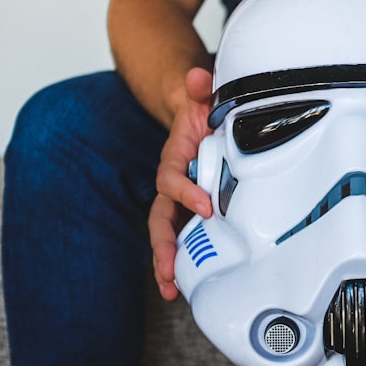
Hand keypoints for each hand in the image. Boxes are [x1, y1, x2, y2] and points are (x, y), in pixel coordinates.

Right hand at [150, 67, 214, 299]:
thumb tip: (197, 76)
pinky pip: (182, 235)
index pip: (171, 178)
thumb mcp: (203, 92)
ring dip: (166, 261)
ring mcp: (180, 197)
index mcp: (175, 156)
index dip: (184, 192)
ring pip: (166, 233)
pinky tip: (182, 284)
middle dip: (162, 245)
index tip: (205, 205)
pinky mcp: (191, 206)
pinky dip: (180, 259)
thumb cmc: (201, 108)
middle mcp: (173, 180)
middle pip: (159, 217)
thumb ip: (200, 85)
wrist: (195, 111)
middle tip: (169, 271)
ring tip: (170, 289)